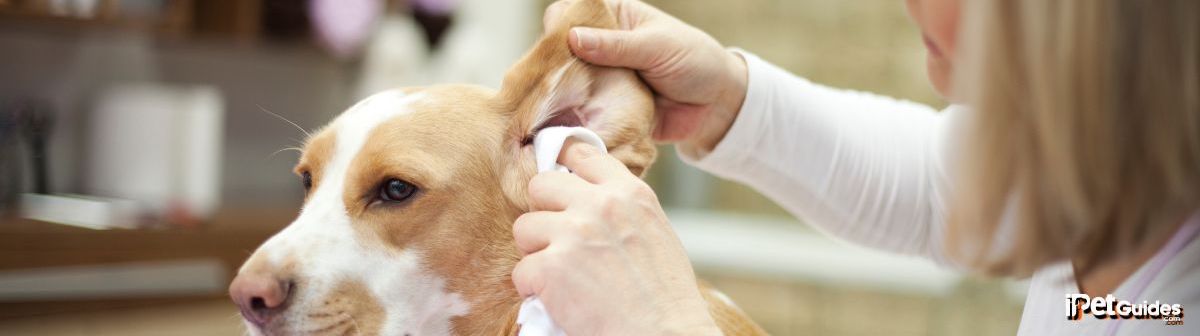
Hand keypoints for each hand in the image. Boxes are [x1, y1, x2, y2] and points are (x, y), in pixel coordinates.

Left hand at [512, 141, 720, 334]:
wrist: (662, 334)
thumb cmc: (664, 296)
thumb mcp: (654, 232)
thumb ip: (620, 209)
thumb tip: (586, 198)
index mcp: (629, 193)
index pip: (582, 154)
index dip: (564, 167)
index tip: (560, 183)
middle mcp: (600, 205)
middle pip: (541, 185)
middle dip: (543, 212)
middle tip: (556, 240)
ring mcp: (573, 234)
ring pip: (524, 227)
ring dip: (535, 253)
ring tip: (561, 276)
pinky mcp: (551, 268)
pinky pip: (521, 271)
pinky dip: (533, 290)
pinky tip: (558, 299)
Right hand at [543, 0, 748, 153]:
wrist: (717, 106)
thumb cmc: (694, 61)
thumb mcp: (657, 46)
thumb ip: (616, 45)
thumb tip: (572, 38)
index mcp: (614, 17)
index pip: (572, 11)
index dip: (558, 24)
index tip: (552, 43)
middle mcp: (601, 46)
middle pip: (561, 50)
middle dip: (551, 65)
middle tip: (546, 82)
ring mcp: (601, 78)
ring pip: (567, 83)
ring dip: (559, 94)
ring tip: (548, 106)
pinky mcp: (604, 107)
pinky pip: (582, 111)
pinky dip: (574, 118)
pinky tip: (562, 125)